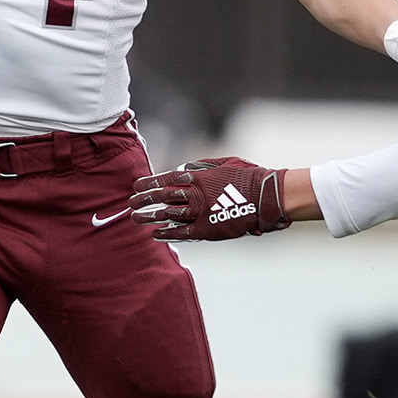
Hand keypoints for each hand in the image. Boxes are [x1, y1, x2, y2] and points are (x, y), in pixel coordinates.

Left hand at [128, 158, 291, 241]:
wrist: (267, 197)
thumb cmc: (250, 177)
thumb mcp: (225, 163)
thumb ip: (201, 167)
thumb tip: (183, 169)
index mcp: (198, 176)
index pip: (166, 179)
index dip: (149, 183)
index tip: (136, 186)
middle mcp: (195, 193)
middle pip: (162, 197)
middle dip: (144, 200)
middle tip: (131, 203)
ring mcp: (200, 212)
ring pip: (167, 214)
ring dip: (150, 216)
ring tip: (136, 218)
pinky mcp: (207, 229)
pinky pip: (182, 232)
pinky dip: (167, 232)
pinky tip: (155, 234)